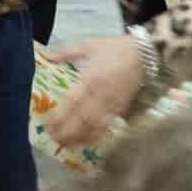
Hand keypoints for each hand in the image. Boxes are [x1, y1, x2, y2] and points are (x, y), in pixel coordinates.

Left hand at [44, 35, 145, 150]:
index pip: (73, 102)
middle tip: (53, 138)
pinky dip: (96, 136)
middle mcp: (102, 95)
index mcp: (91, 78)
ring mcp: (113, 104)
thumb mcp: (88, 45)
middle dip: (67, 131)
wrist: (145, 54)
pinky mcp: (121, 110)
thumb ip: (65, 52)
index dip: (60, 116)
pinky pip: (107, 127)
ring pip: (95, 126)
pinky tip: (86, 142)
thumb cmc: (115, 48)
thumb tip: (46, 56)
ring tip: (66, 145)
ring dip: (80, 138)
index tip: (47, 124)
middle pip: (83, 119)